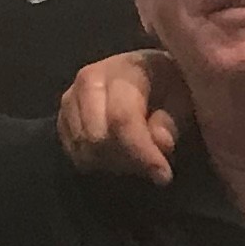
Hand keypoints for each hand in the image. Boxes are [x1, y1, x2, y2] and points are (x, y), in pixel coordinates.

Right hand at [58, 49, 187, 182]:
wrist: (147, 75)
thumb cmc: (168, 87)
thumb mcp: (182, 100)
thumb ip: (171, 122)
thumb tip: (160, 144)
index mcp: (122, 70)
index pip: (122, 118)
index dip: (142, 151)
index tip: (163, 175)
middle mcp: (87, 81)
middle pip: (96, 138)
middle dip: (127, 160)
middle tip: (150, 166)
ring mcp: (70, 100)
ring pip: (83, 149)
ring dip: (113, 164)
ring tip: (136, 159)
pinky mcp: (62, 118)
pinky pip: (73, 154)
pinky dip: (97, 163)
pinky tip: (118, 157)